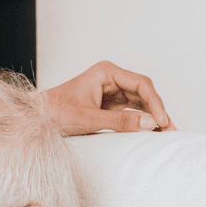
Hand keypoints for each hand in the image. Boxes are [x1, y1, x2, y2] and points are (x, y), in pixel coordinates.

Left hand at [40, 61, 174, 133]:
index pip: (141, 84)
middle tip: (171, 131)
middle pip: (144, 93)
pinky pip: (131, 111)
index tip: (162, 121)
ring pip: (140, 103)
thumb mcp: (88, 120)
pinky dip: (141, 121)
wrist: (34, 119)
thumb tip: (151, 124)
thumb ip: (119, 122)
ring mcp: (111, 91)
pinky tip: (152, 133)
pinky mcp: (109, 105)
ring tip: (166, 134)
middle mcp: (111, 78)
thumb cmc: (54, 113)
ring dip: (152, 117)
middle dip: (157, 111)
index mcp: (105, 72)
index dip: (155, 103)